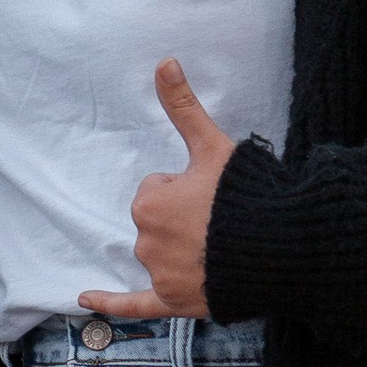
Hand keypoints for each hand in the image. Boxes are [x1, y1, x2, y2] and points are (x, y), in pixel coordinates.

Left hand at [81, 60, 235, 321]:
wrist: (283, 247)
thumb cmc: (247, 195)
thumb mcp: (213, 146)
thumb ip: (183, 107)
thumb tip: (164, 61)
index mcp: (149, 205)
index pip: (156, 190)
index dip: (185, 189)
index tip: (212, 194)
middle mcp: (146, 243)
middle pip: (157, 224)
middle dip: (183, 220)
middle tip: (220, 220)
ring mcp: (160, 276)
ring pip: (160, 256)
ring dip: (182, 250)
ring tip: (222, 247)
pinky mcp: (174, 303)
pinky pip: (134, 306)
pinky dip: (111, 304)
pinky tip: (83, 299)